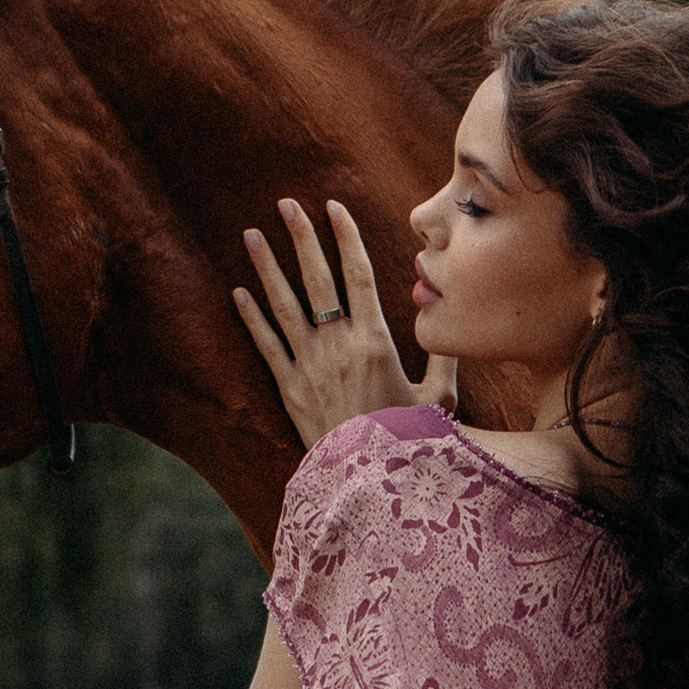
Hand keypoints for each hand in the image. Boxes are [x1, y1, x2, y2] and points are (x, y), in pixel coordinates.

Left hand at [232, 196, 455, 449]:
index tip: (334, 207)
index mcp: (376, 342)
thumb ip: (444, 360)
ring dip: (267, 267)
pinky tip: (238, 292)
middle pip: (317, 280)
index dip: (345, 238)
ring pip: (284, 306)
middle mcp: (339, 347)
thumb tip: (450, 324)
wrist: (369, 484)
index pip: (358, 276)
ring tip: (252, 233)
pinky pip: (266, 346)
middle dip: (302, 237)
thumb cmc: (408, 444)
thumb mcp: (439, 402)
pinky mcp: (290, 390)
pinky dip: (251, 318)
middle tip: (286, 203)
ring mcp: (310, 367)